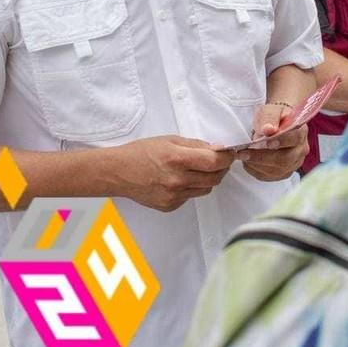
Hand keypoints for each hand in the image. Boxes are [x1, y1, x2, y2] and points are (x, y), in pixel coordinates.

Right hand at [106, 136, 235, 211]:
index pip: (215, 161)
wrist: (118, 172)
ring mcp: (173, 196)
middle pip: (215, 177)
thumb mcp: (170, 140)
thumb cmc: (141, 152)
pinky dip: (193, 187)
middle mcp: (177, 180)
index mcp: (177, 159)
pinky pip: (192, 196)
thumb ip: (196, 145)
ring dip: (208, 178)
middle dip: (222, 168)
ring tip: (198, 169)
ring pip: (206, 189)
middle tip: (218, 160)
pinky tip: (181, 179)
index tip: (229, 152)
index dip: (227, 156)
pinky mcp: (170, 206)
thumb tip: (218, 149)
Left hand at [241, 104, 308, 181]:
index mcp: (300, 131)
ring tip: (242, 156)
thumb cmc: (274, 116)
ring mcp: (294, 163)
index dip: (277, 141)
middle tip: (243, 152)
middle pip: (284, 159)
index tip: (260, 141)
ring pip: (277, 170)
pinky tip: (248, 162)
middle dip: (261, 157)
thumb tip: (268, 130)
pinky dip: (256, 171)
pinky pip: (270, 176)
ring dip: (256, 165)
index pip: (293, 138)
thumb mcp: (271, 110)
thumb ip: (269, 117)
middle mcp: (301, 150)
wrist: (278, 123)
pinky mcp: (285, 172)